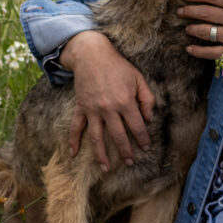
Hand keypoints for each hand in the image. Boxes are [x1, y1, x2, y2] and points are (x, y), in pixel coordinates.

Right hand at [59, 30, 155, 170]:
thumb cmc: (118, 65)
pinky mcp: (81, 107)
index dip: (143, 139)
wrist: (91, 54)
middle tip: (130, 162)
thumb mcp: (138, 78)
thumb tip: (149, 118)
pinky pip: (76, 127)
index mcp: (125, 101)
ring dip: (101, 155)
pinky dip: (73, 141)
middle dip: (126, 152)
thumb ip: (147, 98)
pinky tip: (73, 154)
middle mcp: (109, 109)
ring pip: (97, 137)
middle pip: (118, 136)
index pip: (137, 127)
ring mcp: (93, 109)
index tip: (146, 147)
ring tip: (106, 168)